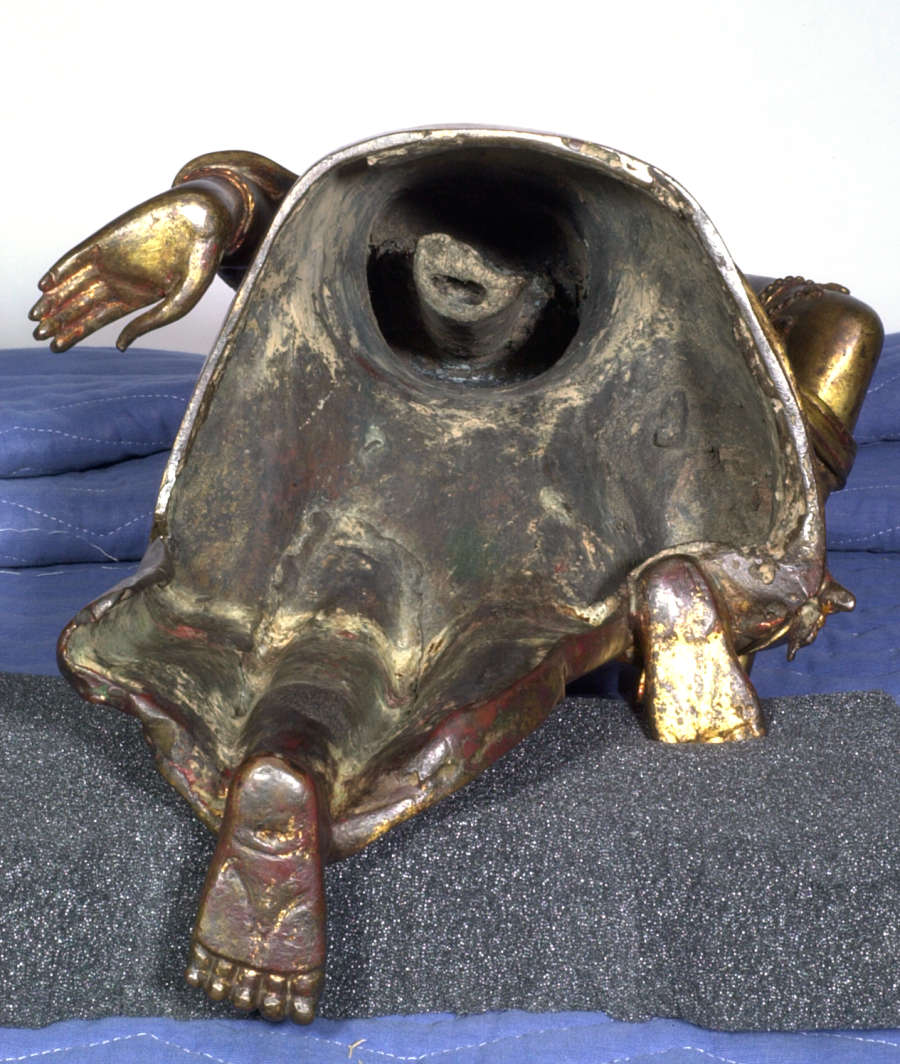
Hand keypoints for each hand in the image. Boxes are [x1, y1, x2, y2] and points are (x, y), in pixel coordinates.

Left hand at [29, 182, 239, 351]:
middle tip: (38, 335)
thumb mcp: (180, 302)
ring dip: (54, 299)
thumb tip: (119, 344)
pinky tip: (45, 285)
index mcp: (137, 297)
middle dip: (60, 320)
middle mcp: (120, 279)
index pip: (99, 318)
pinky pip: (77, 257)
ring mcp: (112, 259)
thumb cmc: (201, 262)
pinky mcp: (107, 238)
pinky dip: (61, 270)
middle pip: (81, 304)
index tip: (56, 347)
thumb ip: (150, 323)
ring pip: (75, 282)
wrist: (205, 220)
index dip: (76, 332)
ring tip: (36, 315)